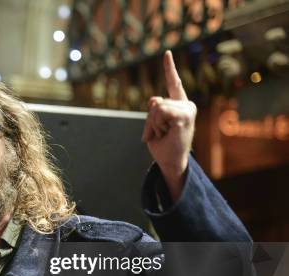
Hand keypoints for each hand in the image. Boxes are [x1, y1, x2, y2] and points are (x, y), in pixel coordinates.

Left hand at [142, 50, 196, 201]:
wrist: (171, 162)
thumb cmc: (163, 146)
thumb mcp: (153, 125)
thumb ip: (154, 109)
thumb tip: (154, 99)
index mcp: (178, 105)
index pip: (174, 83)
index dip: (169, 68)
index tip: (167, 52)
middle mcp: (186, 104)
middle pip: (155, 102)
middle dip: (149, 121)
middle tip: (158, 134)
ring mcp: (188, 109)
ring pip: (156, 108)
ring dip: (152, 125)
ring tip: (162, 134)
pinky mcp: (185, 116)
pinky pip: (161, 112)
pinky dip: (157, 125)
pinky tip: (165, 134)